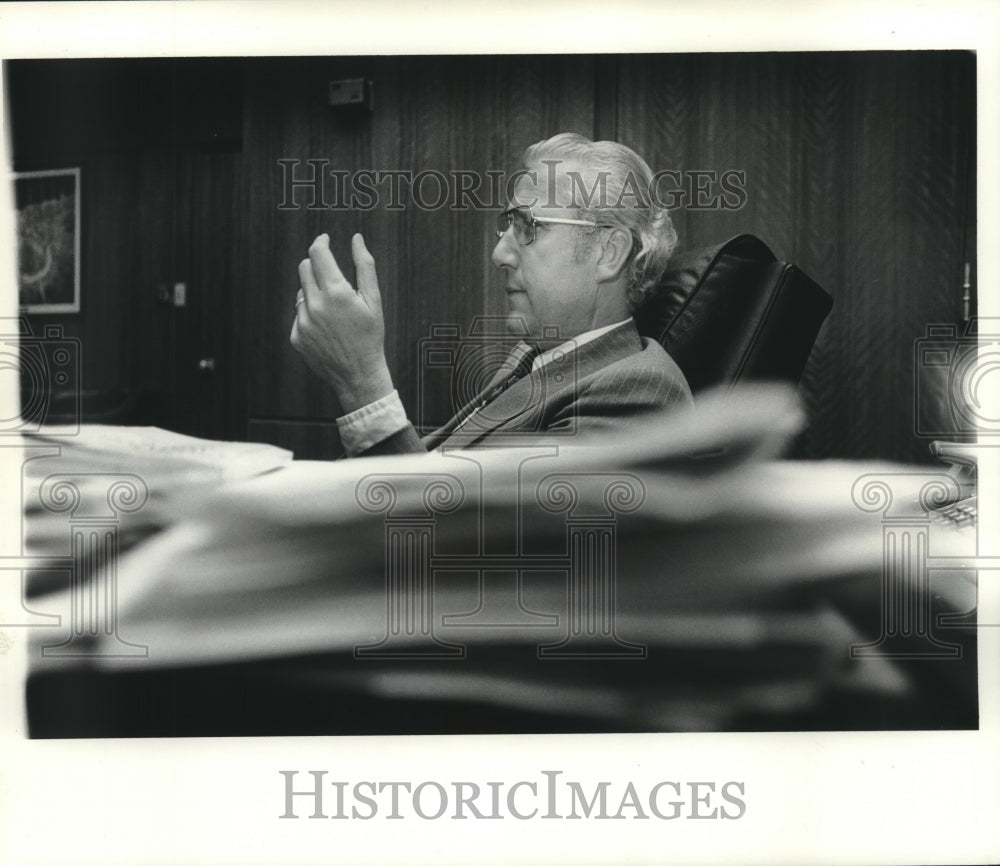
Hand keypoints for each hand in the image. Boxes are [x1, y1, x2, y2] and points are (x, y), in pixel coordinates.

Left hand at [290, 232, 394, 413]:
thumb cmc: (370, 336)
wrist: (358, 374)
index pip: (317, 253)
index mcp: (336, 292)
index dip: (320, 242)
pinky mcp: (296, 336)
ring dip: (314, 293)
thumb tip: (356, 239)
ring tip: (334, 313)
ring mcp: (303, 322)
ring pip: (301, 292)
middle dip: (316, 265)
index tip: (324, 239)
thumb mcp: (373, 300)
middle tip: (332, 276)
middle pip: (304, 268)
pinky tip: (327, 329)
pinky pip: (298, 315)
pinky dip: (310, 315)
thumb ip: (364, 266)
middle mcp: (315, 305)